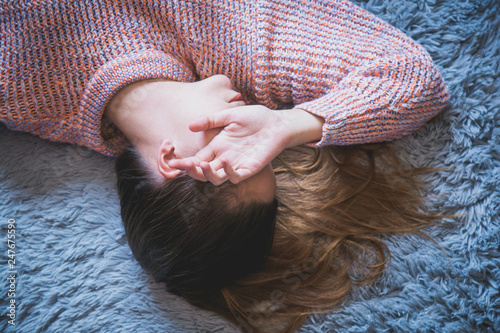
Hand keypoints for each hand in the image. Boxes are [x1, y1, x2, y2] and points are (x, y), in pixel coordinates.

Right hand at [169, 105, 291, 183]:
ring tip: (202, 164)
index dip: (184, 162)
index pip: (196, 159)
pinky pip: (236, 177)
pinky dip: (229, 172)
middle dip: (191, 171)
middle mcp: (224, 157)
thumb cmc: (255, 117)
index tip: (172, 161)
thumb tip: (190, 126)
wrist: (276, 122)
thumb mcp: (229, 115)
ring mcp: (236, 164)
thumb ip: (211, 120)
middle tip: (184, 165)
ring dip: (207, 174)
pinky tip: (224, 162)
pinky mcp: (250, 168)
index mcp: (217, 146)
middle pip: (203, 172)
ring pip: (216, 179)